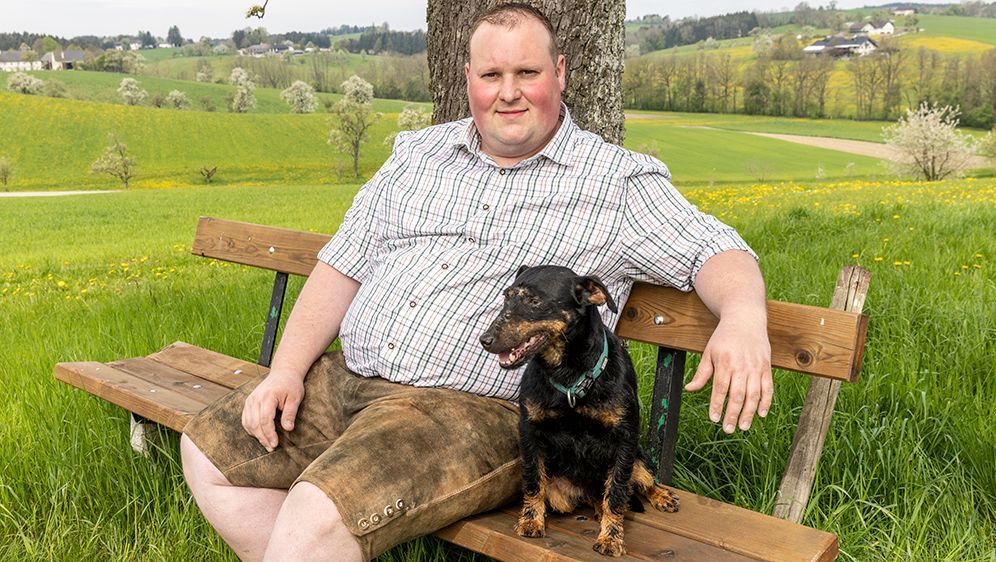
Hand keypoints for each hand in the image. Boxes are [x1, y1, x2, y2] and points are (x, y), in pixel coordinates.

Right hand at [241, 371, 304, 450]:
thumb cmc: (291, 385)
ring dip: (256, 435)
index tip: (275, 444)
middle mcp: (255, 398)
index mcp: (267, 396)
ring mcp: (250, 400)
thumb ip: (290, 413)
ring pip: (248, 423)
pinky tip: (259, 435)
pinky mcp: (248, 402)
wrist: (283, 373)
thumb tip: (288, 429)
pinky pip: (245, 419)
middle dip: (263, 438)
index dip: (269, 434)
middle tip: (271, 448)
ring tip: (267, 444)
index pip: (265, 419)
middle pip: (255, 423)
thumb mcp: (295, 398)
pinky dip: (251, 429)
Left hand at [684, 315, 771, 432]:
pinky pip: (768, 387)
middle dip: (733, 414)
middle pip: (737, 394)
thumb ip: (702, 373)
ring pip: (754, 394)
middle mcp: (741, 366)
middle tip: (728, 429)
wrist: (745, 319)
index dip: (717, 404)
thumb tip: (689, 389)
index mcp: (724, 362)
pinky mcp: (767, 367)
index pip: (720, 388)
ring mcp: (756, 367)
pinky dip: (766, 401)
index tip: (714, 418)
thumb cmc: (724, 337)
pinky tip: (761, 413)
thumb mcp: (709, 352)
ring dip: (749, 412)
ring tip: (743, 426)